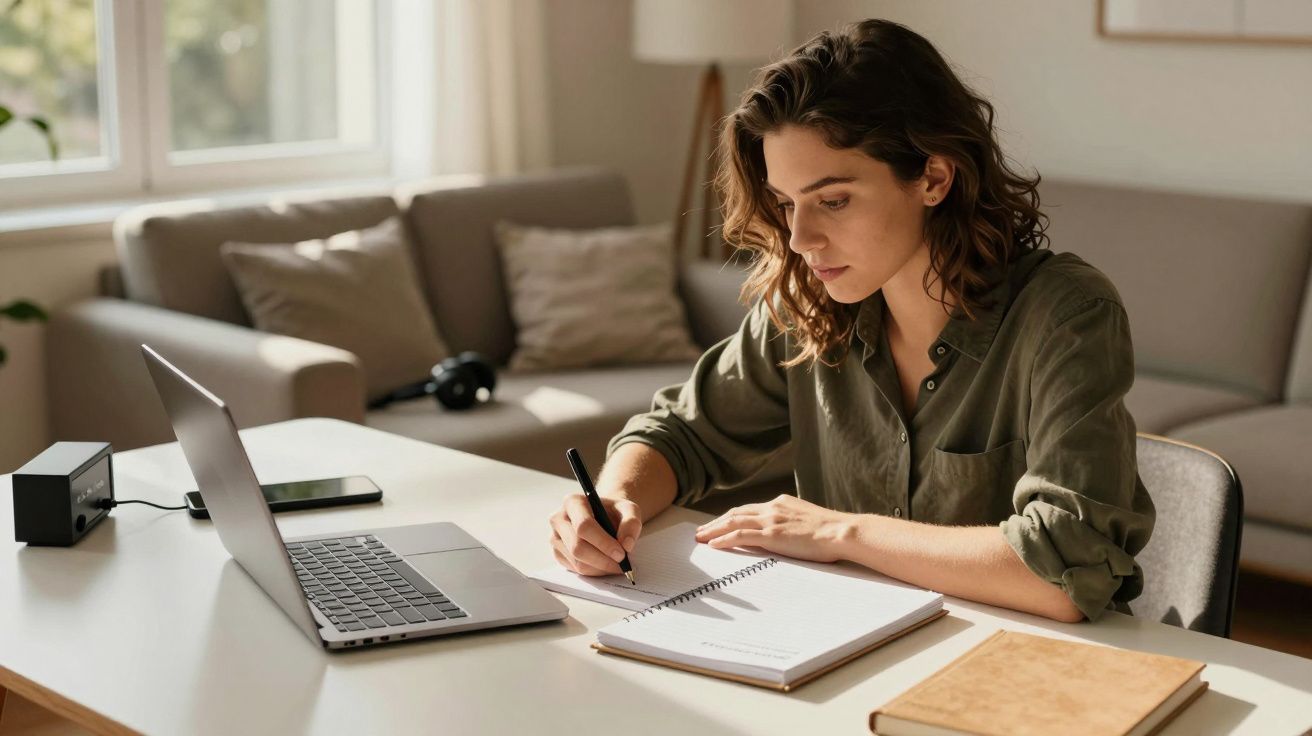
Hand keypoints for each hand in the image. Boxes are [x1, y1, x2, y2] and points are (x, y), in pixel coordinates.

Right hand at [549, 493, 642, 575]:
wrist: (603, 516)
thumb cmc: (613, 512)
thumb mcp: (629, 509)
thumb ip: (631, 523)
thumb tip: (626, 545)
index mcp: (573, 502)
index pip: (584, 526)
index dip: (603, 542)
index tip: (621, 553)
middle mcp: (559, 519)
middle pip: (577, 546)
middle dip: (603, 559)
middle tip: (622, 564)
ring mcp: (555, 537)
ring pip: (577, 561)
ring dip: (600, 567)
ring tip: (617, 564)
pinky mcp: (557, 553)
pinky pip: (575, 569)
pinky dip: (594, 571)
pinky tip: (605, 564)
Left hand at [694, 494, 853, 562]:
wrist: (840, 531)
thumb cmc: (830, 532)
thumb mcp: (807, 521)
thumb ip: (792, 523)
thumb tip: (786, 533)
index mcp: (780, 503)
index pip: (749, 509)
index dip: (731, 517)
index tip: (719, 523)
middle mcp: (772, 508)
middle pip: (736, 513)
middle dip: (717, 522)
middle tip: (702, 531)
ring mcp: (771, 520)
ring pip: (734, 522)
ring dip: (714, 530)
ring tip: (700, 539)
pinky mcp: (771, 534)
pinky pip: (740, 535)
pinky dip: (724, 539)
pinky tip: (714, 545)